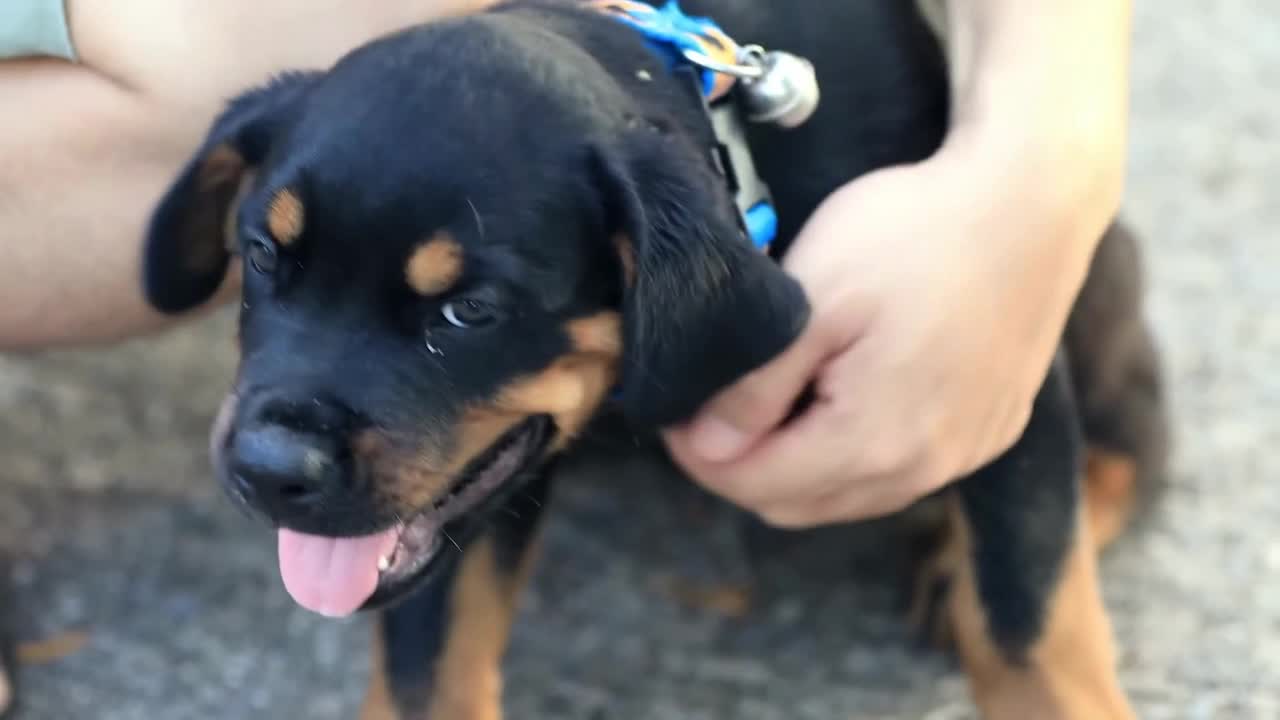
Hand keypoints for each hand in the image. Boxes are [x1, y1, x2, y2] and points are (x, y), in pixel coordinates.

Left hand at [662, 129, 1117, 527]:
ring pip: (847, 495)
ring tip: (770, 398)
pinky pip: (898, 472)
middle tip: (711, 408)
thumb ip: (754, 387)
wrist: (1031, 201)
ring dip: (795, 464)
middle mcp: (924, 468)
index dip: (699, 455)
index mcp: (873, 441)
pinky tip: (838, 396)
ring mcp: (963, 455)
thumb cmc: (915, 235)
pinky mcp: (987, 432)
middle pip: (797, 505)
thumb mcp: (812, 299)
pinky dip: (850, 453)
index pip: (754, 485)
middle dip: (740, 466)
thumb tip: (708, 447)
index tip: (676, 411)